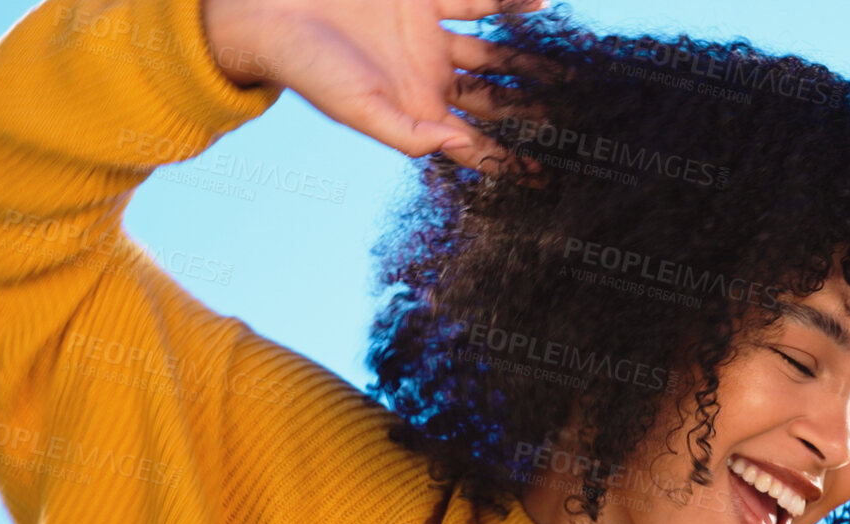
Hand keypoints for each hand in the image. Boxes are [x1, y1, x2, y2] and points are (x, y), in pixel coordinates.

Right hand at [201, 0, 552, 171]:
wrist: (273, 13)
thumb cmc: (309, 70)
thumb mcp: (359, 111)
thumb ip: (410, 134)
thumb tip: (462, 145)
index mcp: (417, 112)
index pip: (474, 143)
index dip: (509, 161)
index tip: (545, 180)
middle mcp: (430, 78)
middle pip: (495, 99)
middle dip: (532, 112)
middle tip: (577, 123)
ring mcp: (431, 37)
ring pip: (495, 52)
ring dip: (531, 61)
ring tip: (569, 71)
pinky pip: (478, 1)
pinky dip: (510, 4)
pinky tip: (543, 7)